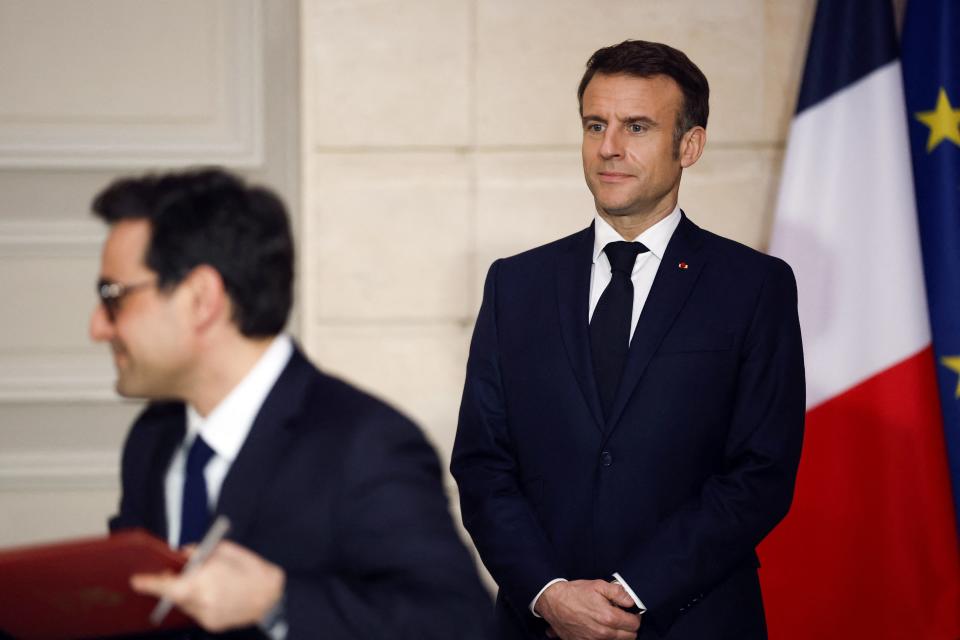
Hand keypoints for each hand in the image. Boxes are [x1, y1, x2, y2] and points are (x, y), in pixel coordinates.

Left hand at [131, 540, 284, 632]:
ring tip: (205, 582)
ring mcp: (205, 615)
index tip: (137, 580)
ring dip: (188, 593)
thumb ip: (200, 551)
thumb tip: (183, 554)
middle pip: (174, 594)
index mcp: (201, 580)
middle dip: (173, 584)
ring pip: (185, 604)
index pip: (165, 584)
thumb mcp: (225, 549)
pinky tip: (216, 593)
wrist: (272, 596)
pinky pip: (197, 611)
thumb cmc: (251, 569)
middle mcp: (200, 601)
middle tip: (176, 574)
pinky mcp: (211, 624)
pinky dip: (201, 602)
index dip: (148, 583)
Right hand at [536, 580, 639, 639]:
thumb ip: (618, 593)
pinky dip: (605, 638)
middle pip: (630, 637)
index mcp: (609, 617)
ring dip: (618, 633)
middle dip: (629, 626)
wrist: (553, 602)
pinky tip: (599, 627)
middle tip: (621, 616)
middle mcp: (603, 633)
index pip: (634, 624)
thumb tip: (631, 601)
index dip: (635, 616)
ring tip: (609, 621)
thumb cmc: (575, 593)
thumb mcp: (598, 585)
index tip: (629, 611)